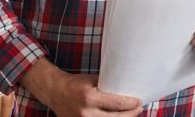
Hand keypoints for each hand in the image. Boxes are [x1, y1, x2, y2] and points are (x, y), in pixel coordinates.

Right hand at [21, 58, 141, 115]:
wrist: (55, 92)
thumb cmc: (76, 83)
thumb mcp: (92, 80)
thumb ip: (107, 86)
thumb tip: (127, 86)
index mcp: (89, 97)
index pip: (116, 104)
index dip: (131, 105)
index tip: (139, 101)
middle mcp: (86, 112)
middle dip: (130, 114)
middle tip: (139, 108)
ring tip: (131, 114)